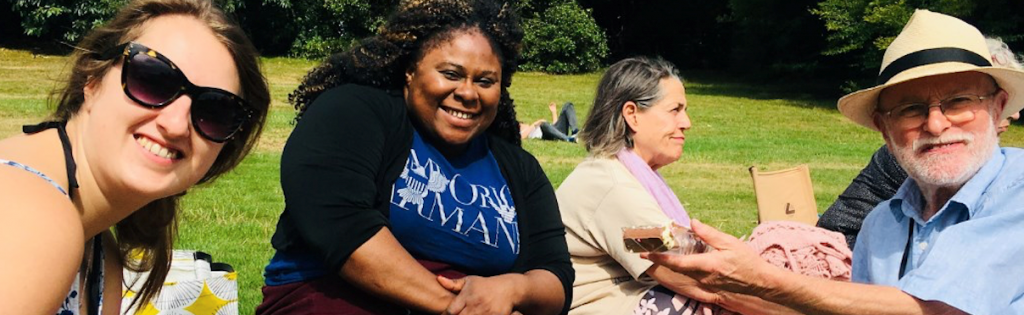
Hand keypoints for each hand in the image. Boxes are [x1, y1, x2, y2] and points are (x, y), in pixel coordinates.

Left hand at [437, 274, 521, 314]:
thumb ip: (453, 284)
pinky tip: (477, 314)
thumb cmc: (486, 285)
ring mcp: (486, 313)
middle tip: (456, 314)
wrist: (508, 288)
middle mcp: (475, 305)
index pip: (450, 311)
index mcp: (467, 296)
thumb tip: (438, 279)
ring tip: (468, 313)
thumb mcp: (470, 281)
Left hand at [642, 219, 773, 295]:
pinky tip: (678, 272)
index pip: (677, 262)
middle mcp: (704, 278)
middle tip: (649, 252)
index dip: (659, 258)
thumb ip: (709, 234)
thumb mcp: (730, 243)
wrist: (761, 283)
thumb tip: (692, 223)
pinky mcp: (711, 293)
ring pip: (684, 277)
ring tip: (661, 257)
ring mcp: (706, 287)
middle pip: (677, 270)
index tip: (645, 253)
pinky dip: (682, 278)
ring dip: (672, 267)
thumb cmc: (748, 261)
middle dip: (661, 261)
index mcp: (708, 264)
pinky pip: (692, 287)